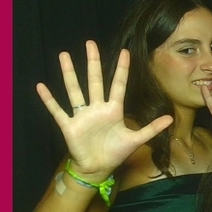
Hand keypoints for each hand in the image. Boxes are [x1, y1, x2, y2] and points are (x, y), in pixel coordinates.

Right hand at [35, 40, 171, 179]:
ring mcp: (82, 115)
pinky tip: (41, 87)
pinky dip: (49, 99)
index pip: (118, 85)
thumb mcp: (135, 140)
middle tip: (90, 43)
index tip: (125, 51)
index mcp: (113, 110)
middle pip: (95, 81)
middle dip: (93, 62)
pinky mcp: (69, 125)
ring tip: (64, 55)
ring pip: (75, 90)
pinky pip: (57, 110)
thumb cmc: (115, 152)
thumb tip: (170, 119)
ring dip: (69, 74)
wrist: (97, 168)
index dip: (122, 69)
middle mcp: (97, 108)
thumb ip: (151, 128)